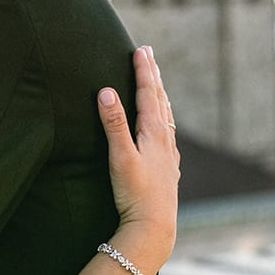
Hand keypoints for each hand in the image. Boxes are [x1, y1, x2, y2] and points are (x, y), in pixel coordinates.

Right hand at [96, 45, 180, 260]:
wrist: (154, 226)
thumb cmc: (135, 193)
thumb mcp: (120, 157)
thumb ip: (114, 124)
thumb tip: (106, 91)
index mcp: (154, 133)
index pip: (148, 94)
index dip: (143, 71)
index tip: (140, 49)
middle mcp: (165, 140)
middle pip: (160, 100)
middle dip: (153, 76)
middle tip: (148, 54)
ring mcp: (168, 154)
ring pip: (166, 116)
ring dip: (160, 95)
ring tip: (156, 82)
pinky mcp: (167, 168)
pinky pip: (168, 133)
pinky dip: (164, 119)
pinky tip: (163, 126)